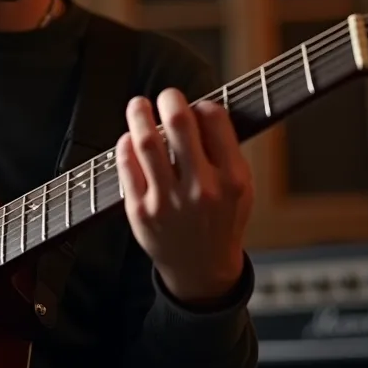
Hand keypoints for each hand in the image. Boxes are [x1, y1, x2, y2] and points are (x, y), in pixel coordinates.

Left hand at [115, 88, 253, 304]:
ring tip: (138, 105)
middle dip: (170, 99)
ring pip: (146, 141)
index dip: (203, 105)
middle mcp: (201, 189)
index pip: (215, 120)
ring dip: (139, 114)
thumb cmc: (221, 222)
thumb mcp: (242, 189)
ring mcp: (168, 201)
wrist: (202, 271)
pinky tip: (129, 139)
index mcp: (232, 179)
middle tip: (167, 96)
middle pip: (179, 123)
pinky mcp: (140, 211)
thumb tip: (200, 109)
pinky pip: (126, 166)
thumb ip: (226, 152)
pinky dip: (125, 145)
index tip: (198, 107)